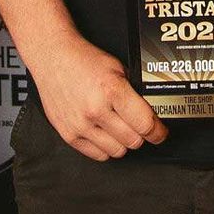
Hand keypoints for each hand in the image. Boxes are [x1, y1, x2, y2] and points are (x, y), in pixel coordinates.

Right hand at [30, 31, 165, 160]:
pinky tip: (104, 133)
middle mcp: (95, 110)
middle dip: (140, 134)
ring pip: (117, 151)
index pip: (145, 124)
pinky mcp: (69, 134)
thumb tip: (152, 112)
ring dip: (122, 142)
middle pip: (133, 141)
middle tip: (138, 126)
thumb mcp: (118, 68)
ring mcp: (80, 125)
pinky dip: (105, 147)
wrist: (53, 58)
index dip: (158, 131)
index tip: (160, 132)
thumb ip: (134, 91)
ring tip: (119, 127)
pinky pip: (97, 155)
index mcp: (112, 90)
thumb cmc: (84, 60)